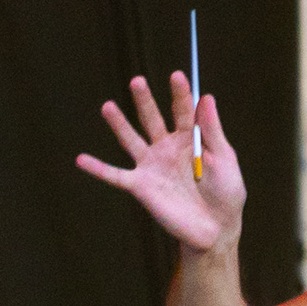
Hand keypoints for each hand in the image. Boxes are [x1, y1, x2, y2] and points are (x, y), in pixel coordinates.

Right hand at [72, 71, 244, 255]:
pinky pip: (115, 176)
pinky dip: (98, 169)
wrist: (215, 230)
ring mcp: (152, 167)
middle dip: (145, 101)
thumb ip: (212, 130)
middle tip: (137, 81)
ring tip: (107, 106)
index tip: (178, 75)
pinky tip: (80, 159)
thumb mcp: (225, 158)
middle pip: (153, 119)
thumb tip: (206, 97)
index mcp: (190, 139)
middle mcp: (167, 149)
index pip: (183, 111)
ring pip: (132, 140)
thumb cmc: (226, 194)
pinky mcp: (141, 186)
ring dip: (119, 124)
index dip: (181, 93)